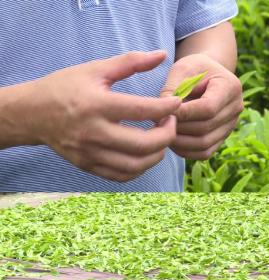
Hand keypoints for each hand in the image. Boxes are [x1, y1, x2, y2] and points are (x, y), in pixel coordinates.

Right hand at [18, 51, 181, 181]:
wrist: (31, 113)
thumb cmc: (66, 87)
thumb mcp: (96, 69)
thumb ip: (131, 62)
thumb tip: (161, 55)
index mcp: (97, 105)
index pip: (142, 110)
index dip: (167, 108)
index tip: (177, 102)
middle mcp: (94, 132)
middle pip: (144, 144)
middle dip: (167, 135)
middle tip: (171, 123)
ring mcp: (90, 153)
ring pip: (136, 165)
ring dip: (158, 153)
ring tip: (161, 138)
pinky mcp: (88, 166)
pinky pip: (123, 175)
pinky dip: (141, 167)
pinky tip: (145, 152)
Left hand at [160, 53, 242, 159]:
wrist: (208, 75)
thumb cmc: (194, 69)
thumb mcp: (182, 69)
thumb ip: (172, 88)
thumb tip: (162, 113)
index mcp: (230, 86)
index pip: (208, 108)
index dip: (184, 113)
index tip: (162, 111)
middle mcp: (236, 108)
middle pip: (205, 128)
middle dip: (178, 127)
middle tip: (156, 123)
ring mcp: (231, 125)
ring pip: (204, 144)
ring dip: (179, 141)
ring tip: (162, 131)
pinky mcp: (223, 137)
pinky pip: (205, 152)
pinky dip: (186, 151)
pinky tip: (172, 141)